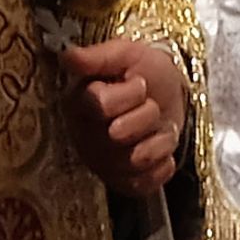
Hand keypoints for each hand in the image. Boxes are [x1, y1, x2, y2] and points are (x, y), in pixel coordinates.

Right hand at [60, 39, 186, 196]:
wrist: (172, 94)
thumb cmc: (145, 73)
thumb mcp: (125, 55)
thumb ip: (97, 57)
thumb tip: (67, 57)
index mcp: (77, 102)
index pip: (101, 104)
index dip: (130, 94)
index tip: (139, 84)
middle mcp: (83, 135)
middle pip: (119, 134)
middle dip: (148, 116)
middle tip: (151, 106)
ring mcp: (102, 162)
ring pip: (135, 160)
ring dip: (160, 141)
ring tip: (159, 127)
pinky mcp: (122, 181)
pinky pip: (143, 184)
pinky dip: (162, 166)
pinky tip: (161, 150)